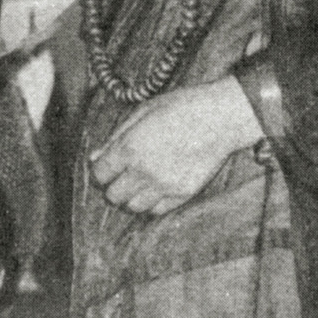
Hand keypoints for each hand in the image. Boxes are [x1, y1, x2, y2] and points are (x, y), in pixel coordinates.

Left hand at [88, 76, 262, 216]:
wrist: (222, 117)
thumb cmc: (181, 107)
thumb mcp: (142, 112)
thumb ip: (115, 137)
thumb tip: (95, 158)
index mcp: (130, 148)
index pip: (99, 175)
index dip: (101, 171)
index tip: (108, 167)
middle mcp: (144, 171)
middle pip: (113, 196)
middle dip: (114, 186)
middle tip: (123, 176)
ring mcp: (164, 185)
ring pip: (133, 207)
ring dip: (132, 197)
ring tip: (140, 183)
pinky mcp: (183, 194)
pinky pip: (156, 210)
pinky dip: (152, 203)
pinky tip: (156, 188)